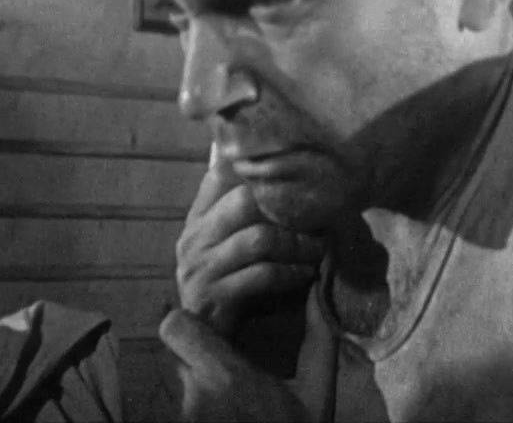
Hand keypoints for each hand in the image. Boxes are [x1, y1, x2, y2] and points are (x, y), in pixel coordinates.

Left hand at [159, 309, 308, 422]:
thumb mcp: (316, 394)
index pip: (174, 326)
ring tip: (217, 396)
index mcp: (226, 376)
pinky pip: (169, 406)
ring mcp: (181, 419)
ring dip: (184, 382)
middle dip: (186, 353)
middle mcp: (193, 398)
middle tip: (213, 363)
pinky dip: (182, 404)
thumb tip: (318, 291)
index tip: (209, 330)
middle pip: (166, 353)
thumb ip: (319, 339)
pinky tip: (215, 414)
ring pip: (165, 381)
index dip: (186, 322)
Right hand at [175, 152, 323, 335]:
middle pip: (244, 201)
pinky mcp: (213, 297)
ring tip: (319, 248)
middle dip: (287, 209)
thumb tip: (291, 179)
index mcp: (198, 219)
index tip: (296, 178)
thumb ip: (249, 214)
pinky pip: (262, 275)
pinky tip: (306, 274)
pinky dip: (291, 272)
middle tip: (318, 216)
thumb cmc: (230, 285)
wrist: (206, 340)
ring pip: (259, 239)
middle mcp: (194, 238)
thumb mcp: (234, 245)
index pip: (220, 175)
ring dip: (297, 243)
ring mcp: (200, 268)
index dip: (258, 172)